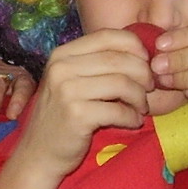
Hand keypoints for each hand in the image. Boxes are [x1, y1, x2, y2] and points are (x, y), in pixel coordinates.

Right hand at [0, 29, 154, 188]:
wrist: (39, 153)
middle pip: (119, 59)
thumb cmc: (62, 116)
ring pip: (122, 83)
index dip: (135, 47)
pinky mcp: (76, 115)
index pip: (107, 35)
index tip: (145, 64)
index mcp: (62, 54)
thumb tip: (143, 55)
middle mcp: (61, 68)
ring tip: (140, 108)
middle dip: (143, 75)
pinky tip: (132, 122)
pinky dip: (132, 117)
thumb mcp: (72, 81)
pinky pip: (119, 110)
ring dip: (140, 98)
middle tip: (148, 90)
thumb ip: (98, 64)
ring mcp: (66, 91)